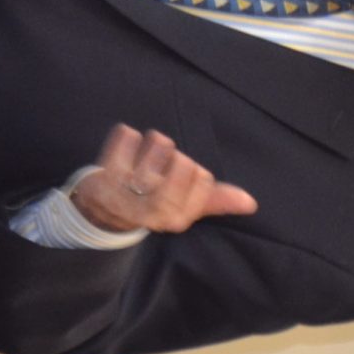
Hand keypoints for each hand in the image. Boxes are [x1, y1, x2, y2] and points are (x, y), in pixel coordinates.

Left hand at [69, 124, 258, 233]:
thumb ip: (215, 199)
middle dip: (178, 158)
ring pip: (151, 163)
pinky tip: (130, 135)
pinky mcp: (103, 182)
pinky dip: (126, 138)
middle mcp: (151, 213)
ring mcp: (125, 198)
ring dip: (156, 145)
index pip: (201, 182)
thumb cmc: (152, 200)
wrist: (104, 211)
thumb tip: (250, 202)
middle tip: (171, 157)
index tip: (190, 172)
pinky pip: (118, 153)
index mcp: (175, 217)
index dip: (197, 173)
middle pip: (179, 170)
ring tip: (154, 143)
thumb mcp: (184, 204)